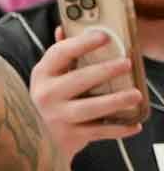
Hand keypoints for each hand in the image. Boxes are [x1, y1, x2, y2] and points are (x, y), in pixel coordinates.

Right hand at [30, 27, 146, 162]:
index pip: (60, 54)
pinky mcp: (69, 137)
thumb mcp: (47, 78)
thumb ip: (59, 56)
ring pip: (90, 108)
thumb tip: (64, 28)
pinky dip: (119, 129)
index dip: (81, 43)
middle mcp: (46, 95)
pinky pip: (99, 131)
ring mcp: (57, 117)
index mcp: (42, 75)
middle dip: (105, 71)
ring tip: (136, 95)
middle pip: (78, 80)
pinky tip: (134, 124)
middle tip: (127, 63)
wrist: (35, 141)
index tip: (104, 36)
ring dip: (115, 101)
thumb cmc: (48, 103)